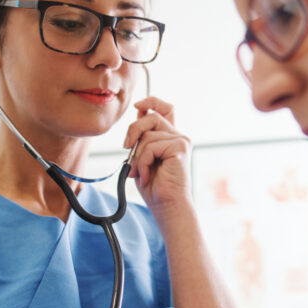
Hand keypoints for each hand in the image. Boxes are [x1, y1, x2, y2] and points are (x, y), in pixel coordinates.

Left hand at [123, 97, 192, 216]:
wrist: (167, 206)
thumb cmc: (155, 187)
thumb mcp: (142, 157)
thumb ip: (142, 137)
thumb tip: (138, 114)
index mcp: (170, 138)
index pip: (165, 109)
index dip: (151, 101)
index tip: (137, 106)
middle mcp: (178, 137)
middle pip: (152, 116)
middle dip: (133, 129)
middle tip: (126, 147)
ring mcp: (181, 141)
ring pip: (148, 134)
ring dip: (137, 156)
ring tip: (141, 172)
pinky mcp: (180, 147)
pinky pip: (151, 146)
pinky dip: (143, 162)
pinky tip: (147, 176)